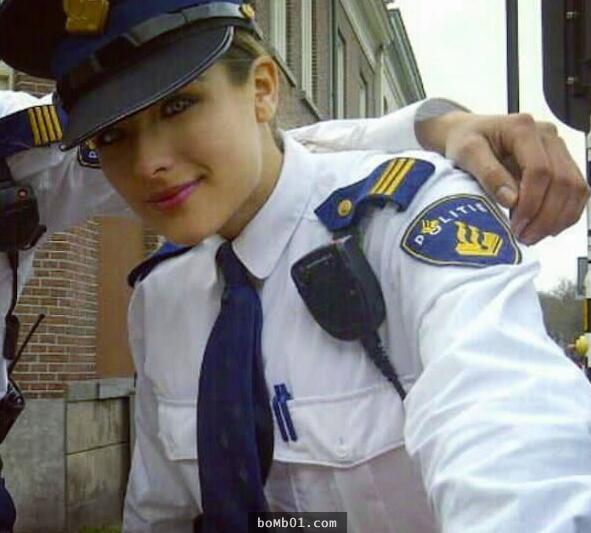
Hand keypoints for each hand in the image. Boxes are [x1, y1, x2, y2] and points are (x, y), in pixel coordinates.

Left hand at [418, 111, 588, 243]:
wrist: (467, 132)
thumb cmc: (464, 140)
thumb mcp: (467, 154)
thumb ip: (489, 174)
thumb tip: (511, 200)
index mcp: (523, 128)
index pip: (540, 170)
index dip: (531, 203)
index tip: (516, 226)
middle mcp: (548, 136)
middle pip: (563, 181)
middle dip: (546, 216)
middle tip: (525, 238)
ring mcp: (558, 148)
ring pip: (576, 187)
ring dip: (559, 218)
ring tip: (533, 237)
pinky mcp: (561, 162)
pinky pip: (576, 190)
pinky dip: (566, 213)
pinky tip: (547, 228)